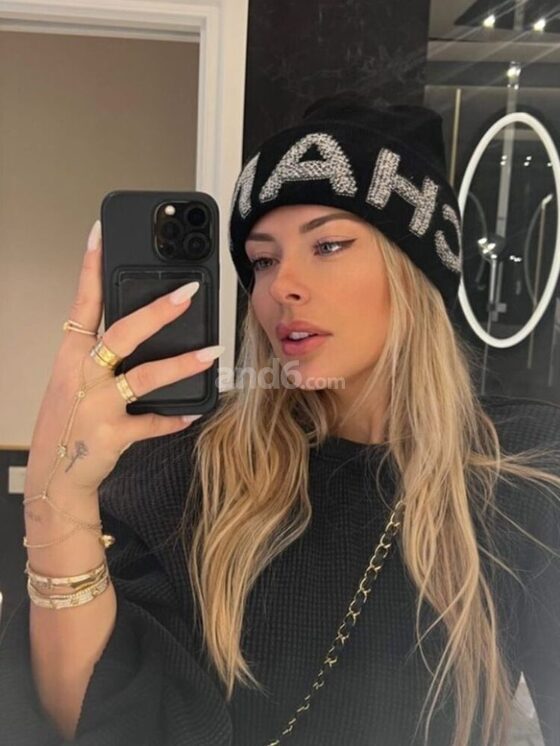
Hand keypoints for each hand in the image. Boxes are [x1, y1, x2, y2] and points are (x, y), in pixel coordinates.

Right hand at [24, 220, 223, 497]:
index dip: (90, 267)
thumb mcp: (75, 379)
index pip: (83, 302)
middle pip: (121, 333)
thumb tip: (143, 325)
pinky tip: (193, 412)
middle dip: (157, 311)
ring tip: (212, 352)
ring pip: (144, 376)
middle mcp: (82, 374)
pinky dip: (173, 418)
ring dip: (181, 364)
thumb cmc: (69, 418)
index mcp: (71, 354)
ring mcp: (96, 404)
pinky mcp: (113, 434)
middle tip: (188, 291)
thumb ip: (101, 353)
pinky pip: (152, 422)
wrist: (54, 471)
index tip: (101, 233)